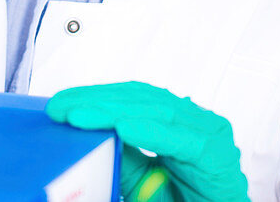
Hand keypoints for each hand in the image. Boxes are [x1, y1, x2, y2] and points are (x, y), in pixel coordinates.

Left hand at [46, 81, 248, 201]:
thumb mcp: (144, 182)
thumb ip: (124, 158)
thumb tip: (89, 136)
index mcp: (180, 123)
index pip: (135, 98)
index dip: (98, 96)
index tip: (61, 103)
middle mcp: (196, 122)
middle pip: (143, 99)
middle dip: (98, 101)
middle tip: (61, 107)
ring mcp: (210, 135)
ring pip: (158, 112)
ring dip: (114, 112)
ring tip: (80, 116)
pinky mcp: (217, 156)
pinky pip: (181, 141)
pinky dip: (151, 132)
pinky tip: (124, 128)